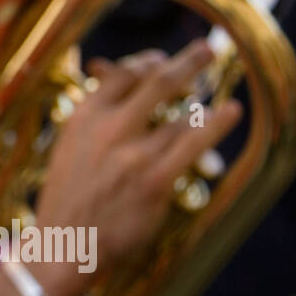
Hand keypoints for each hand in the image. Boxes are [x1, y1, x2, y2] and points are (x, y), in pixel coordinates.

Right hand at [31, 40, 242, 295]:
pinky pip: (193, 144)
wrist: (63, 245)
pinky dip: (217, 124)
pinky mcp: (154, 181)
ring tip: (218, 102)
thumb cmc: (66, 199)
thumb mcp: (67, 146)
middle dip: (187, 61)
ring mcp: (133, 154)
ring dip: (201, 107)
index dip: (146, 61)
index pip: (121, 73)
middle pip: (157, 80)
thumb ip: (91, 115)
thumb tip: (107, 80)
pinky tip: (232, 111)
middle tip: (207, 49)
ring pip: (180, 115)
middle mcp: (109, 128)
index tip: (162, 61)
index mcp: (83, 116)